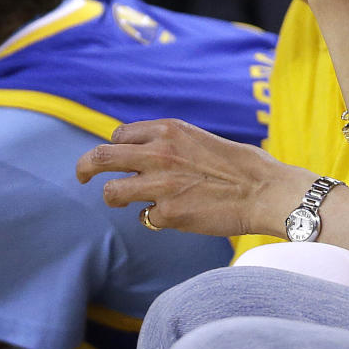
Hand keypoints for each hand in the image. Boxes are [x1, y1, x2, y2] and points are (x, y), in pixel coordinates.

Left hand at [75, 119, 311, 236]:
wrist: (266, 191)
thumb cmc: (245, 167)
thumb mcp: (203, 140)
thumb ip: (175, 145)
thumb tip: (153, 155)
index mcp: (171, 130)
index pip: (120, 134)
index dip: (116, 147)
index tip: (116, 157)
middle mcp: (159, 152)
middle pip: (100, 156)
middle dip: (84, 168)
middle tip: (81, 176)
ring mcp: (160, 184)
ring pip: (110, 191)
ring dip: (115, 197)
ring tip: (124, 202)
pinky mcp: (167, 213)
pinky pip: (143, 217)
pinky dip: (153, 218)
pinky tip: (171, 216)